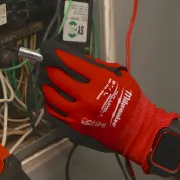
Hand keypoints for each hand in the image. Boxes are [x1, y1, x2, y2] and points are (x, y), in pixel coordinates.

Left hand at [38, 39, 179, 171]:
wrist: (133, 127)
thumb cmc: (130, 99)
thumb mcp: (122, 77)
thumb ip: (102, 67)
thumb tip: (83, 61)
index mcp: (101, 80)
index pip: (75, 63)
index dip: (62, 56)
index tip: (55, 52)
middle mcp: (87, 95)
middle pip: (61, 79)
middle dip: (52, 70)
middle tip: (48, 66)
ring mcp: (79, 112)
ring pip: (54, 97)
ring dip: (48, 87)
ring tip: (46, 82)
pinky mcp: (75, 125)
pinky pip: (56, 113)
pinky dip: (50, 104)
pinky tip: (50, 99)